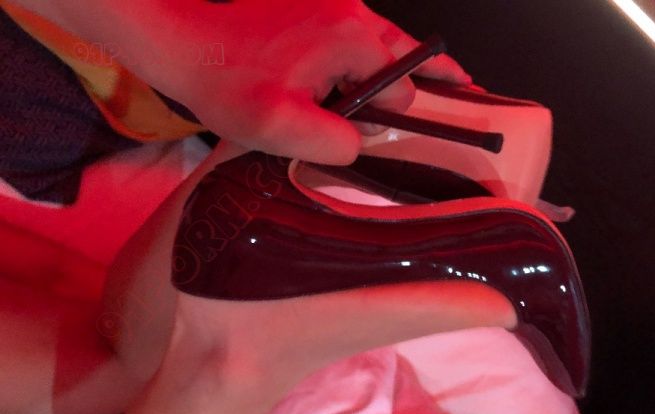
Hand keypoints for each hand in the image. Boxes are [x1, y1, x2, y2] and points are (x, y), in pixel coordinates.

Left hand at [16, 0, 467, 163]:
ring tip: (411, 96)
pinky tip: (352, 83)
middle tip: (457, 99)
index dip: (406, 116)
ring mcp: (330, 5)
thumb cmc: (225, 82)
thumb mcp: (279, 127)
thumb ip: (334, 141)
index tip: (430, 131)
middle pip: (405, 55)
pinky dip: (362, 60)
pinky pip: (351, 37)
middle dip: (424, 81)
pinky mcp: (310, 7)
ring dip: (390, 72)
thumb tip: (359, 143)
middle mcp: (350, 13)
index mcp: (352, 39)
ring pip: (378, 45)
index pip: (404, 87)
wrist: (181, 42)